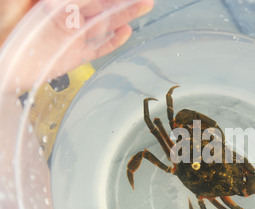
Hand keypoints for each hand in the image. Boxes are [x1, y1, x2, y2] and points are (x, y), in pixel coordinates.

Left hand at [0, 0, 153, 91]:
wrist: (1, 62)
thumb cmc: (3, 26)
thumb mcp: (19, 0)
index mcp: (57, 2)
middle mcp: (68, 16)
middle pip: (101, 5)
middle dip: (121, 1)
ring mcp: (73, 37)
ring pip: (104, 24)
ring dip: (124, 15)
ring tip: (144, 5)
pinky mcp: (75, 57)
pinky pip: (98, 48)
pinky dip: (113, 42)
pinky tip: (126, 32)